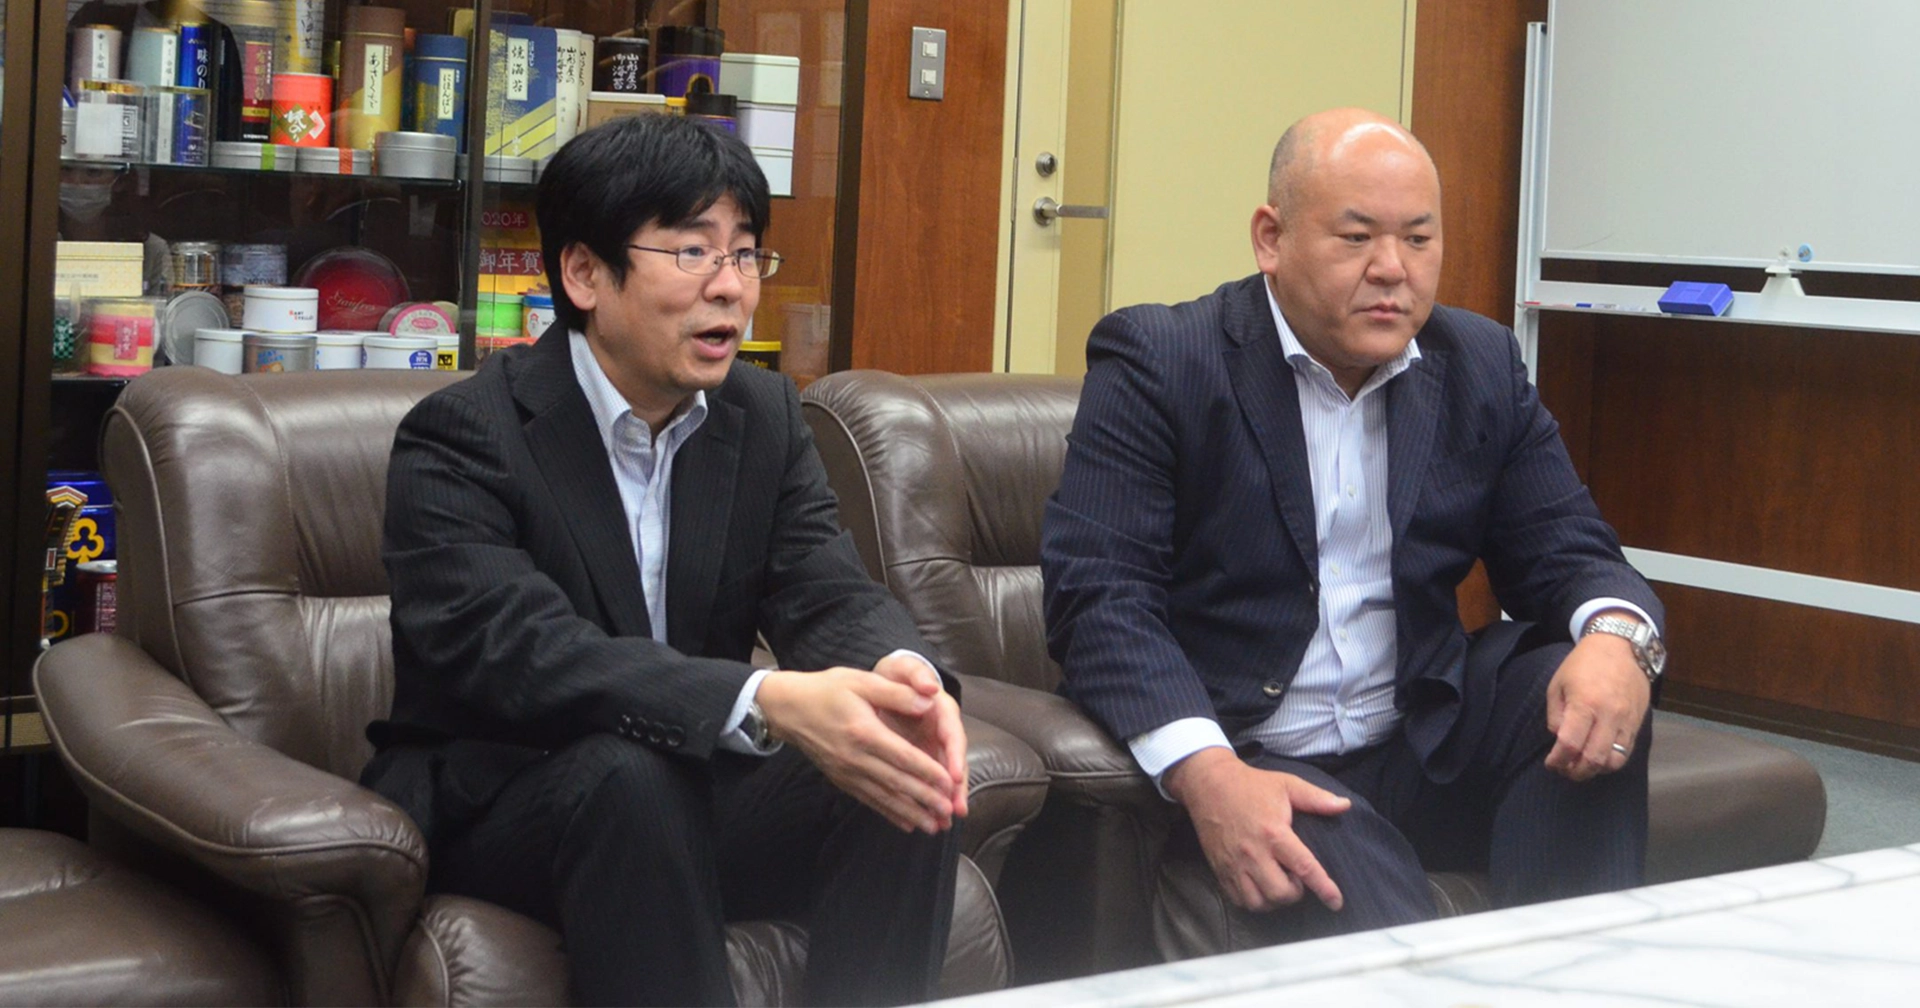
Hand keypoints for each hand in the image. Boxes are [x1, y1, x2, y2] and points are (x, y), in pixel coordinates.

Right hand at [755, 667, 958, 833]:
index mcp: (864, 731)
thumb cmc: (827, 690)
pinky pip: (869, 800)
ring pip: (884, 797)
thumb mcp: (861, 681)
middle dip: (925, 800)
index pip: (903, 757)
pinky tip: (906, 824)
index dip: (928, 772)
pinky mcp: (841, 779)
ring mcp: (847, 771)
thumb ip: (896, 693)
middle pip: (897, 782)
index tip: (950, 784)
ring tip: (933, 827)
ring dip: (910, 813)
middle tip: (949, 813)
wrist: (788, 709)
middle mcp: (855, 757)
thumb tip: (929, 701)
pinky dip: (889, 813)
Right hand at [1163, 747, 1351, 912]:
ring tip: (1278, 884)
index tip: (1336, 902)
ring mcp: (1234, 865)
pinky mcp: (1220, 870)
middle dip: (1295, 893)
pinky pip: (1239, 900)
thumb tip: (1345, 806)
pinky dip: (1255, 901)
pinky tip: (1261, 888)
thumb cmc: (1250, 785)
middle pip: (1280, 893)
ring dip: (1275, 900)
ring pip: (1259, 902)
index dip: (1323, 888)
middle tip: (1296, 878)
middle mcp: (1253, 854)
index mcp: (1274, 833)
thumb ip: (1316, 798)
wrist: (1208, 785)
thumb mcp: (1286, 785)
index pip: (1304, 867)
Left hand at [1544, 623, 1651, 780]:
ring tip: (1582, 766)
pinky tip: (1598, 756)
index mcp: (1585, 704)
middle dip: (1577, 772)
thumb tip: (1559, 740)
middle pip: (1594, 759)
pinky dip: (1611, 761)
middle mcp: (1609, 716)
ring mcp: (1627, 721)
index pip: (1571, 744)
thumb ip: (1556, 715)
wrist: (1620, 646)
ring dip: (1596, 770)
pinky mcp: (1638, 723)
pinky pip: (1627, 752)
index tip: (1551, 764)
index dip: (1558, 761)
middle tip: (1565, 770)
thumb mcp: (1558, 684)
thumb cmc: (1583, 664)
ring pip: (1614, 761)